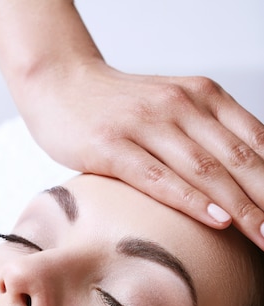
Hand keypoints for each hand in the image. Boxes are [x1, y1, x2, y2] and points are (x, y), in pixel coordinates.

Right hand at [21, 61, 263, 247]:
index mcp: (202, 96)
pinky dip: (191, 201)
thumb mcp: (171, 111)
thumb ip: (204, 137)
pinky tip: (217, 220)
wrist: (61, 84)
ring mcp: (145, 124)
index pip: (255, 141)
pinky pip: (159, 178)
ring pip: (205, 170)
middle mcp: (180, 105)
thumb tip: (238, 181)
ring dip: (241, 207)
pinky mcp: (112, 146)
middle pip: (237, 158)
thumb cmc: (118, 108)